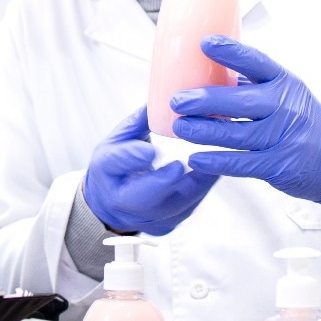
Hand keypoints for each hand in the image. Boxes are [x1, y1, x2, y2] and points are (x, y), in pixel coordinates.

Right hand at [82, 107, 218, 235]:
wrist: (108, 205)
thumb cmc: (114, 168)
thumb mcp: (117, 139)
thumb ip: (141, 120)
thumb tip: (165, 94)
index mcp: (105, 170)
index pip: (116, 163)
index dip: (133, 158)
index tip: (150, 151)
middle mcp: (121, 199)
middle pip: (143, 196)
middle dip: (166, 182)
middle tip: (185, 164)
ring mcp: (143, 218)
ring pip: (172, 207)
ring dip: (196, 184)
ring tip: (215, 162)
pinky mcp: (164, 226)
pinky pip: (186, 210)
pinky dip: (200, 191)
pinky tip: (214, 173)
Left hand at [170, 37, 320, 212]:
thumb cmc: (302, 120)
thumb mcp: (286, 93)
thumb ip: (252, 84)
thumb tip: (207, 69)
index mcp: (284, 82)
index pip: (257, 62)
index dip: (231, 52)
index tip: (205, 43)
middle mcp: (285, 107)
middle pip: (241, 101)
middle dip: (206, 100)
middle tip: (178, 100)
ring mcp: (283, 137)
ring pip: (236, 134)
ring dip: (204, 131)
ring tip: (179, 127)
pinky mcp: (278, 165)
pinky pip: (241, 163)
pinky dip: (216, 162)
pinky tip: (196, 159)